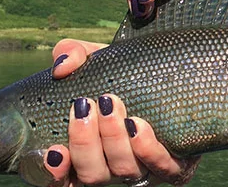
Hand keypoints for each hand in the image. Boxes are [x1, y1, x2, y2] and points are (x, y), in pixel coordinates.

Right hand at [47, 41, 198, 185]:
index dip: (54, 174)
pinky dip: (149, 151)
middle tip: (87, 105)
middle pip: (92, 175)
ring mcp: (142, 168)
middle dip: (86, 143)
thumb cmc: (122, 71)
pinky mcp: (174, 164)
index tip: (54, 149)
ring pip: (124, 170)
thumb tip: (62, 66)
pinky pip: (163, 169)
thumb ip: (73, 53)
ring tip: (112, 104)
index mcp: (86, 152)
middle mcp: (111, 167)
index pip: (62, 179)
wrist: (166, 72)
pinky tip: (138, 126)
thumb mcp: (96, 57)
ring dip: (115, 140)